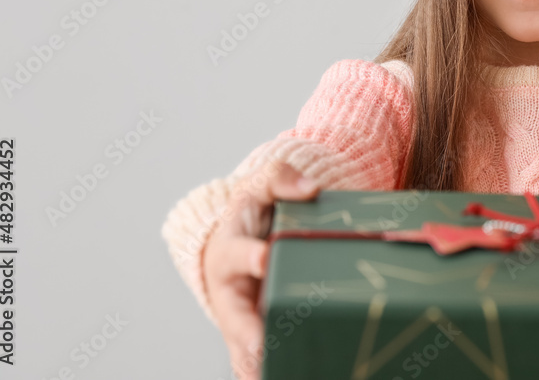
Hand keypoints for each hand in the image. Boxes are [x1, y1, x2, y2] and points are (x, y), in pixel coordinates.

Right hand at [203, 161, 321, 379]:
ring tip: (285, 370)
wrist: (243, 241)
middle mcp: (231, 294)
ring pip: (245, 354)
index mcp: (228, 252)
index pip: (236, 254)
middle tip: (265, 347)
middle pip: (236, 321)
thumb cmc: (251, 215)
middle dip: (250, 337)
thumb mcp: (259, 186)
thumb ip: (280, 178)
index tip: (265, 258)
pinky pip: (260, 367)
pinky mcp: (257, 341)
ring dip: (261, 367)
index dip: (250, 257)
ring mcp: (243, 322)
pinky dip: (273, 373)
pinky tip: (300, 373)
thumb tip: (310, 188)